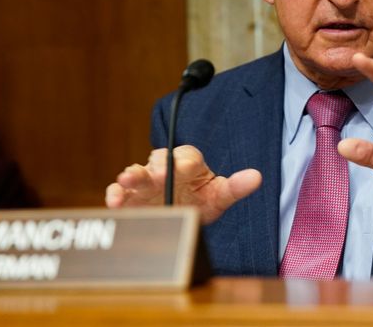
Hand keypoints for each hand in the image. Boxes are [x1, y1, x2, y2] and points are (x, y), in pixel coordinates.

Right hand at [105, 146, 261, 224]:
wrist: (180, 215)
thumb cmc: (200, 199)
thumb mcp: (219, 195)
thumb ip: (235, 187)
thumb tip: (257, 177)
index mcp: (189, 163)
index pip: (189, 157)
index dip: (187, 162)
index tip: (187, 168)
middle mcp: (165, 168)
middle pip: (161, 161)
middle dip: (160, 166)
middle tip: (161, 173)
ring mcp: (145, 181)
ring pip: (137, 173)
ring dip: (132, 175)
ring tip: (128, 178)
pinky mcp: (129, 196)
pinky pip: (119, 192)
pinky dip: (116, 194)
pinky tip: (115, 202)